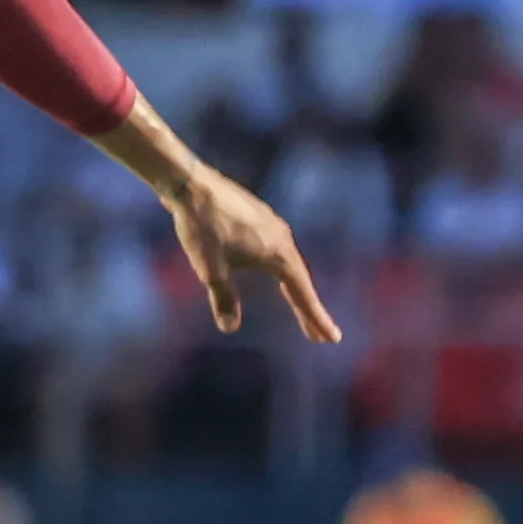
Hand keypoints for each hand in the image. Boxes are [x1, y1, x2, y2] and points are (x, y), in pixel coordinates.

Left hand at [158, 160, 341, 342]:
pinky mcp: (260, 218)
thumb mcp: (210, 269)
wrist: (191, 185)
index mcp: (278, 253)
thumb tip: (230, 328)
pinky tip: (277, 275)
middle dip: (308, 310)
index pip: (301, 294)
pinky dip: (282, 271)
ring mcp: (272, 226)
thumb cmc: (201, 228)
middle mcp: (282, 239)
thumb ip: (223, 298)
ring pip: (289, 265)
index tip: (331, 338)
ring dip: (295, 290)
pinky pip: (277, 251)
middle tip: (320, 337)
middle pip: (299, 281)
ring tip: (301, 311)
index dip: (315, 318)